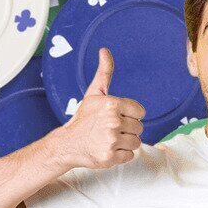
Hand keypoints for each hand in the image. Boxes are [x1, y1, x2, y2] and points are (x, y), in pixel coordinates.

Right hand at [51, 48, 145, 169]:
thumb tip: (105, 50)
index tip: (116, 117)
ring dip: (125, 142)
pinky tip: (108, 149)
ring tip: (109, 139)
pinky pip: (130, 155)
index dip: (130, 115)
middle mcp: (112, 122)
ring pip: (136, 142)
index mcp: (112, 104)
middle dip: (127, 129)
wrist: (66, 144)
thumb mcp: (94, 93)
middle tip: (110, 129)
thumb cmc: (84, 118)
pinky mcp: (109, 157)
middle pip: (140, 128)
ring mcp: (110, 141)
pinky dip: (121, 155)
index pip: (140, 112)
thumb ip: (104, 72)